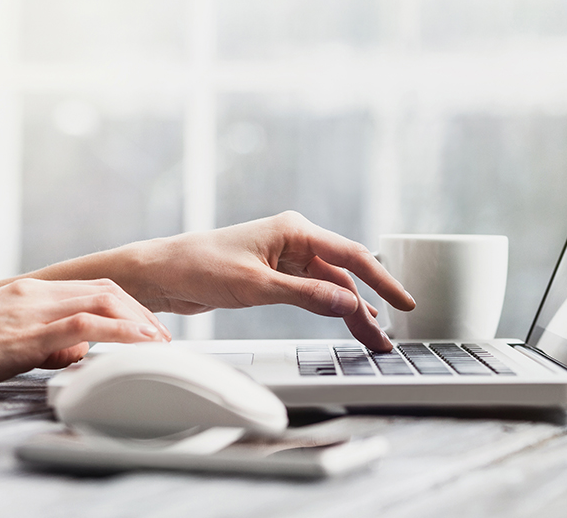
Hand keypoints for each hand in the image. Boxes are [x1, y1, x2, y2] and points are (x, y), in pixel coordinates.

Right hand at [0, 278, 169, 395]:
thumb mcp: (5, 341)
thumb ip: (44, 342)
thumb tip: (76, 353)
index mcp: (31, 291)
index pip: (93, 289)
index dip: (129, 305)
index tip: (149, 326)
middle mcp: (36, 293)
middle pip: (107, 291)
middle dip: (143, 312)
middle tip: (163, 338)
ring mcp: (31, 311)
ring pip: (101, 302)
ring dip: (138, 321)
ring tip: (160, 343)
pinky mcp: (24, 335)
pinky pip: (83, 326)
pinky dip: (118, 332)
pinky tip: (137, 343)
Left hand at [125, 212, 414, 350]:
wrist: (162, 273)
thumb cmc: (200, 266)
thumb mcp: (257, 286)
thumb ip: (306, 296)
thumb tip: (348, 303)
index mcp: (294, 230)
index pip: (351, 255)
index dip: (381, 280)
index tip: (404, 301)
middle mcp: (294, 240)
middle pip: (343, 274)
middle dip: (366, 304)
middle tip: (385, 336)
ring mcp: (285, 257)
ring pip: (330, 285)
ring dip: (349, 310)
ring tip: (371, 337)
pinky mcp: (275, 274)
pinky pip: (312, 291)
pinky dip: (329, 307)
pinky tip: (345, 320)